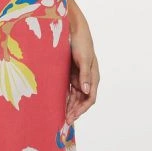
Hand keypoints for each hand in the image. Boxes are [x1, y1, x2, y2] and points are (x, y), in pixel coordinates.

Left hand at [66, 8, 99, 124]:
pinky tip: (58, 103)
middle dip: (74, 111)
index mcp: (93, 77)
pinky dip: (64, 97)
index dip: (81, 109)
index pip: (90, 98)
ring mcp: (78, 77)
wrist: (74, 28)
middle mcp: (87, 79)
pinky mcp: (70, 73)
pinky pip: (68, 88)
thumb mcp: (84, 58)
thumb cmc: (81, 42)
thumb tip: (87, 92)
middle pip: (82, 100)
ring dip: (69, 106)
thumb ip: (85, 75)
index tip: (72, 117)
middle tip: (64, 122)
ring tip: (60, 116)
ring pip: (74, 96)